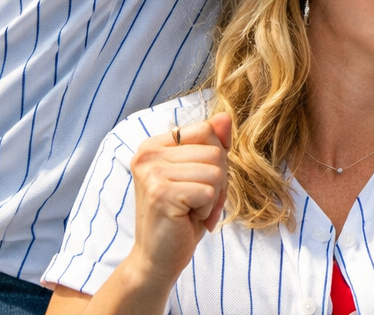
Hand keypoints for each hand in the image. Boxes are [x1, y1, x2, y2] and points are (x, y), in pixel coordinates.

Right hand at [125, 113, 231, 284]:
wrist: (157, 258)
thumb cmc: (181, 215)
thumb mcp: (199, 174)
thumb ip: (212, 144)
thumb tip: (225, 116)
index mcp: (154, 144)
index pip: (207, 130)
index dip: (216, 157)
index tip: (199, 182)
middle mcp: (147, 154)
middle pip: (215, 150)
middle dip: (218, 180)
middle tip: (197, 202)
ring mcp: (152, 173)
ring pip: (216, 170)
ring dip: (214, 196)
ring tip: (192, 210)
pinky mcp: (161, 193)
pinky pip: (209, 191)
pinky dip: (207, 208)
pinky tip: (188, 219)